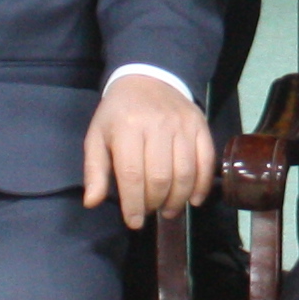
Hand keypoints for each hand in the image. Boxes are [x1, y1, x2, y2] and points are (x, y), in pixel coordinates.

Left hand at [82, 70, 213, 226]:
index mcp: (126, 128)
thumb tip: (92, 202)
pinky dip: (202, 185)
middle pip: (160, 177)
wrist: (147, 78)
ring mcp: (182, 125)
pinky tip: (193, 199)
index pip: (132, 175)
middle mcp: (157, 125)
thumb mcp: (97, 136)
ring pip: (185, 172)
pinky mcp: (200, 125)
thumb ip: (94, 170)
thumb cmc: (118, 113)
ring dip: (178, 199)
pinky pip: (206, 160)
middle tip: (151, 212)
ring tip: (169, 210)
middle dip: (155, 203)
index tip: (134, 221)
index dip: (134, 204)